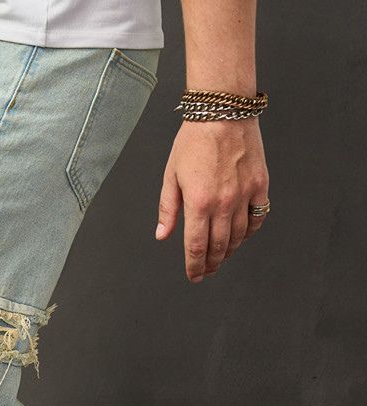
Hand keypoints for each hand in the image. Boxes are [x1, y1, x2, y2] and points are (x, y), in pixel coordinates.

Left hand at [156, 117, 268, 281]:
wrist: (223, 111)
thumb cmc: (193, 141)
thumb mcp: (170, 176)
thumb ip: (168, 209)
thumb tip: (163, 235)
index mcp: (198, 203)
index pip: (196, 247)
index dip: (194, 266)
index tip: (193, 276)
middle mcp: (223, 203)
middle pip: (218, 247)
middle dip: (211, 264)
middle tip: (206, 272)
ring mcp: (244, 195)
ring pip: (238, 236)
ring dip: (228, 251)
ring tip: (220, 257)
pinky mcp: (260, 185)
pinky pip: (257, 218)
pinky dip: (248, 232)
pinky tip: (240, 236)